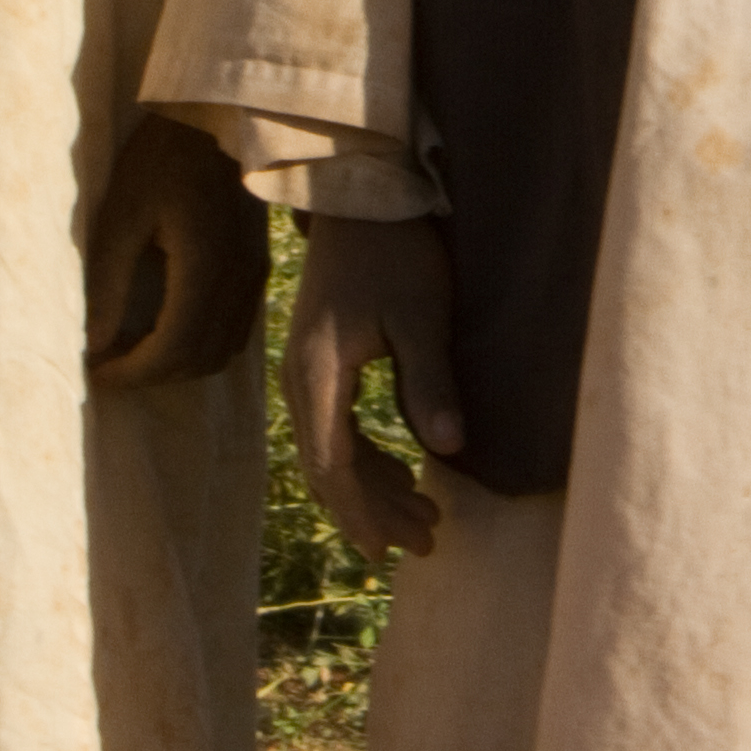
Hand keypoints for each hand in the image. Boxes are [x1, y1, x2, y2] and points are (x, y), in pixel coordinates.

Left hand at [84, 116, 268, 388]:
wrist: (219, 116)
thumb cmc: (161, 156)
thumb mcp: (121, 214)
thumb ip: (107, 283)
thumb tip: (93, 343)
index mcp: (204, 267)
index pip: (172, 350)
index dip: (131, 372)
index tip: (95, 369)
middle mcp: (238, 279)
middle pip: (200, 360)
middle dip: (151, 374)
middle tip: (108, 361)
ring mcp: (254, 274)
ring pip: (221, 350)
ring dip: (177, 363)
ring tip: (134, 348)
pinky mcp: (257, 266)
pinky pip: (235, 329)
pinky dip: (200, 344)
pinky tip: (167, 326)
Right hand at [285, 212, 466, 558]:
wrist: (360, 200)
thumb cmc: (395, 253)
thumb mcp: (422, 316)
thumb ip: (431, 381)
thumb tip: (450, 449)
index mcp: (319, 374)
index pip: (332, 465)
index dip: (361, 512)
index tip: (391, 550)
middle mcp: (300, 381)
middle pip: (329, 469)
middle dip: (374, 512)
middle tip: (424, 544)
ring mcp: (305, 373)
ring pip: (332, 452)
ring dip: (374, 489)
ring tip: (423, 519)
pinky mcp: (318, 364)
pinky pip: (335, 429)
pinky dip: (367, 458)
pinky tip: (402, 472)